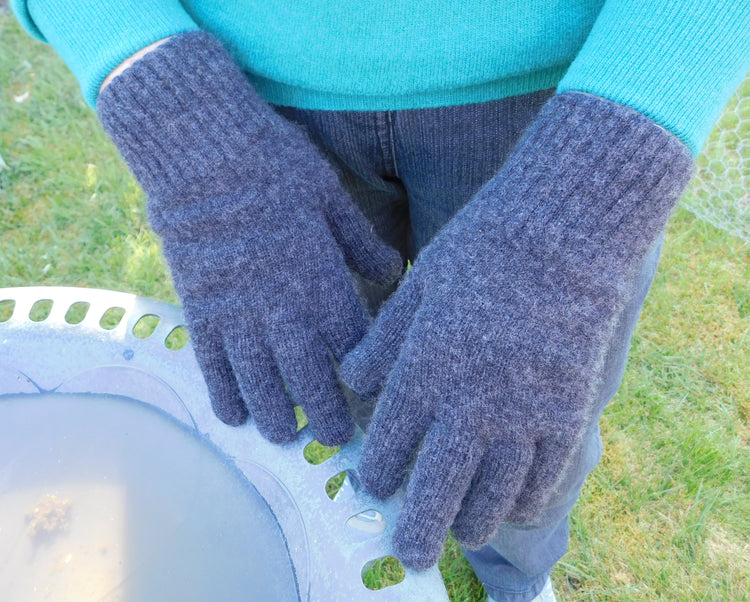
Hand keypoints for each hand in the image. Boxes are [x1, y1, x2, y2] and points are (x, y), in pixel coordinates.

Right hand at [97, 32, 401, 445]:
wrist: (202, 152)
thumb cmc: (275, 166)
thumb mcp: (331, 197)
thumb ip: (361, 243)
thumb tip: (395, 271)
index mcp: (321, 280)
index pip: (350, 346)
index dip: (362, 380)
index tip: (372, 402)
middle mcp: (283, 307)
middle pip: (309, 377)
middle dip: (325, 415)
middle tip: (336, 442)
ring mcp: (238, 313)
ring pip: (260, 382)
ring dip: (276, 415)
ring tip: (286, 437)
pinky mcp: (201, 309)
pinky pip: (213, 365)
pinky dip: (224, 395)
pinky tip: (235, 417)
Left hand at [342, 93, 692, 568]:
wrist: (561, 233)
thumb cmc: (479, 251)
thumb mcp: (417, 288)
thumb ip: (383, 342)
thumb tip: (351, 380)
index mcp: (424, 370)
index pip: (389, 444)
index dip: (376, 473)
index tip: (372, 485)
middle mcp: (469, 403)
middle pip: (438, 489)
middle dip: (419, 529)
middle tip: (410, 554)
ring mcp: (523, 413)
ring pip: (493, 494)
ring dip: (473, 521)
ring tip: (461, 532)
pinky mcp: (567, 412)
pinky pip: (545, 475)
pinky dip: (528, 500)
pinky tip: (517, 507)